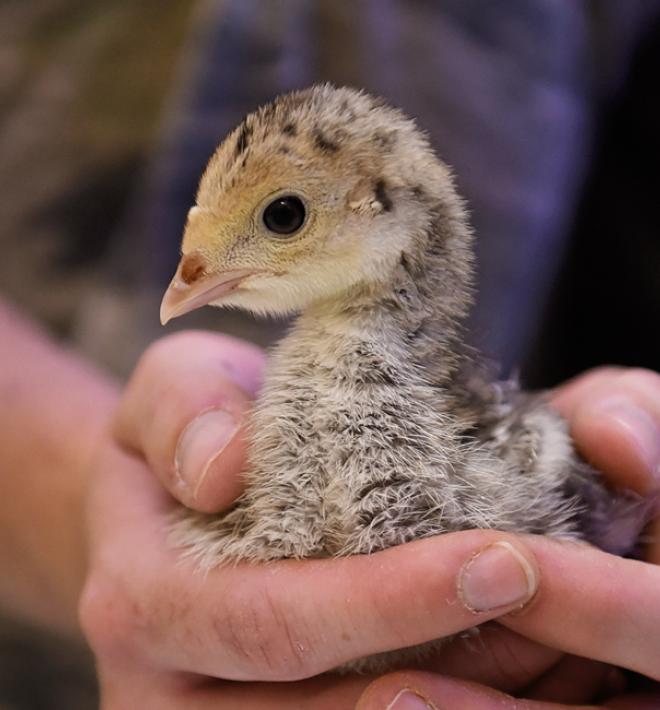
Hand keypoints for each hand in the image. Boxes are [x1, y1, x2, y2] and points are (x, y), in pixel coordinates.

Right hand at [81, 336, 659, 706]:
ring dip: (461, 699)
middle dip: (452, 668)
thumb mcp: (174, 388)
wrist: (162, 495)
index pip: (269, 620)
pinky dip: (441, 699)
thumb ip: (185, 410)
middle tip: (556, 609)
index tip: (500, 561)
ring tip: (552, 643)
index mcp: (142, 597)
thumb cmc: (185, 432)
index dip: (385, 603)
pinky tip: (502, 659)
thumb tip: (221, 468)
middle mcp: (164, 686)